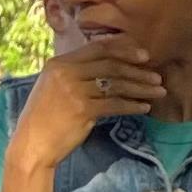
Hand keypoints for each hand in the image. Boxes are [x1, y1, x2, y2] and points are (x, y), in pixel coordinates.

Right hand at [11, 35, 161, 169]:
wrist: (32, 143)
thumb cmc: (46, 117)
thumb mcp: (55, 87)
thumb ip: (76, 74)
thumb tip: (108, 68)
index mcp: (59, 63)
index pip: (97, 48)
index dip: (124, 50)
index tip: (144, 56)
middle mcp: (66, 72)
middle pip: (110, 64)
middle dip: (138, 70)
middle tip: (158, 76)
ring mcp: (74, 90)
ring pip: (116, 84)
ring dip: (141, 88)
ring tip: (159, 91)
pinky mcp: (82, 109)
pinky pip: (115, 104)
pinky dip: (133, 105)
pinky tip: (145, 107)